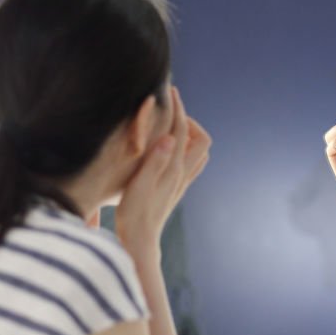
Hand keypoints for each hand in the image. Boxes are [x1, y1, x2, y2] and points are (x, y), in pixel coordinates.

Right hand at [116, 87, 210, 254]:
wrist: (140, 242)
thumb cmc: (134, 215)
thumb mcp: (139, 186)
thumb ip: (154, 161)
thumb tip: (169, 138)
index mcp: (173, 168)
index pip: (181, 130)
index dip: (177, 108)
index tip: (170, 92)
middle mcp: (182, 174)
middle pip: (201, 140)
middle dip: (190, 121)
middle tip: (171, 113)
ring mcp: (181, 182)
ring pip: (198, 152)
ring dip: (189, 136)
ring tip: (170, 128)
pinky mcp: (176, 189)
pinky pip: (190, 163)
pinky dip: (184, 149)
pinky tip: (167, 150)